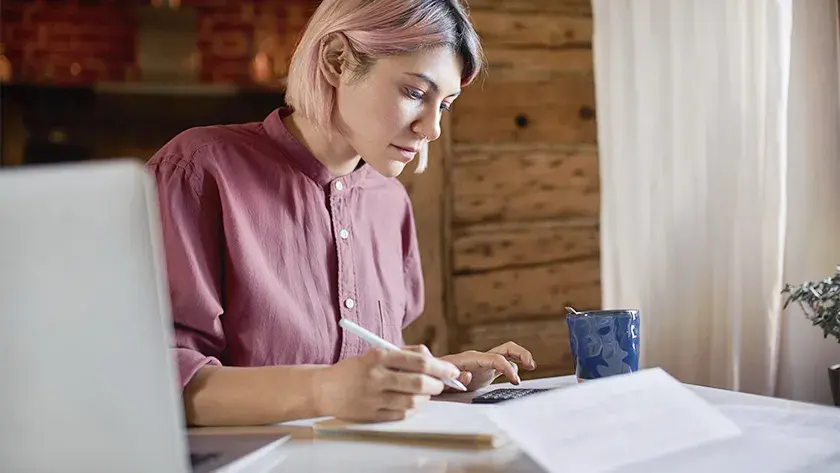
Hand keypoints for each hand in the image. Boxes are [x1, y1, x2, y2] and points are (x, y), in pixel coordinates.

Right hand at [312, 346, 460, 421]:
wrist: (325, 389)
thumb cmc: (357, 369)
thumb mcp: (377, 353)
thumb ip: (405, 354)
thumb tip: (434, 360)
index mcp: (379, 357)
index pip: (418, 362)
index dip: (440, 367)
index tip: (451, 370)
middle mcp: (376, 377)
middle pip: (419, 383)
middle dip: (437, 384)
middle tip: (441, 384)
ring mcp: (373, 397)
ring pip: (413, 401)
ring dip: (425, 398)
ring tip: (424, 393)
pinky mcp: (371, 415)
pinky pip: (401, 415)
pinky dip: (412, 410)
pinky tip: (410, 403)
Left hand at [440, 342, 535, 390]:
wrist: (428, 376)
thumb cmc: (433, 377)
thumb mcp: (441, 378)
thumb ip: (452, 377)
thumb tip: (467, 376)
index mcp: (472, 358)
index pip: (496, 358)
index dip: (508, 368)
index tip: (516, 381)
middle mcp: (480, 358)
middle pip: (506, 348)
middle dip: (520, 354)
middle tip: (530, 365)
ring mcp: (484, 364)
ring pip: (507, 354)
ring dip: (520, 357)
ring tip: (531, 365)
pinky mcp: (485, 372)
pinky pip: (504, 364)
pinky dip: (514, 366)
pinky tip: (519, 375)